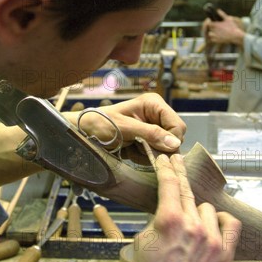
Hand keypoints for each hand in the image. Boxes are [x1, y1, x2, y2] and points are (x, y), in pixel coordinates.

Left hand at [64, 93, 185, 152]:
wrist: (83, 133)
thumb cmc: (100, 124)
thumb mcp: (125, 128)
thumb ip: (150, 134)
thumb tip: (175, 143)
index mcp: (153, 104)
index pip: (178, 125)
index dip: (172, 140)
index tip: (159, 151)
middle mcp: (156, 115)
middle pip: (174, 138)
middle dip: (160, 147)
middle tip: (140, 149)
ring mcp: (152, 129)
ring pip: (166, 148)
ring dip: (150, 154)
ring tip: (132, 149)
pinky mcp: (147, 141)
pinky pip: (155, 154)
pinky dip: (144, 157)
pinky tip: (130, 152)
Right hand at [128, 154, 240, 261]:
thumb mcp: (141, 242)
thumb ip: (156, 220)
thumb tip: (165, 210)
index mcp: (169, 221)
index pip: (169, 183)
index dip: (166, 167)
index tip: (165, 160)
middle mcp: (193, 226)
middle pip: (187, 190)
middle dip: (178, 174)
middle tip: (175, 162)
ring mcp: (211, 239)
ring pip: (206, 208)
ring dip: (196, 211)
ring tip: (187, 223)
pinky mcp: (224, 253)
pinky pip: (231, 223)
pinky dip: (222, 220)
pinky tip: (215, 222)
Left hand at [202, 9, 244, 46]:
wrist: (235, 36)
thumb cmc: (232, 27)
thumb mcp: (228, 19)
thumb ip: (222, 14)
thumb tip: (217, 10)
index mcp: (216, 25)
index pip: (209, 23)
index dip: (211, 23)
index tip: (214, 24)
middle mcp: (214, 30)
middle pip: (210, 29)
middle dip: (212, 28)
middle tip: (217, 28)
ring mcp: (215, 36)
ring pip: (210, 34)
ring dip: (212, 33)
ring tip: (218, 33)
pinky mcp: (216, 41)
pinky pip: (212, 39)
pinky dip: (214, 38)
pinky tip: (219, 37)